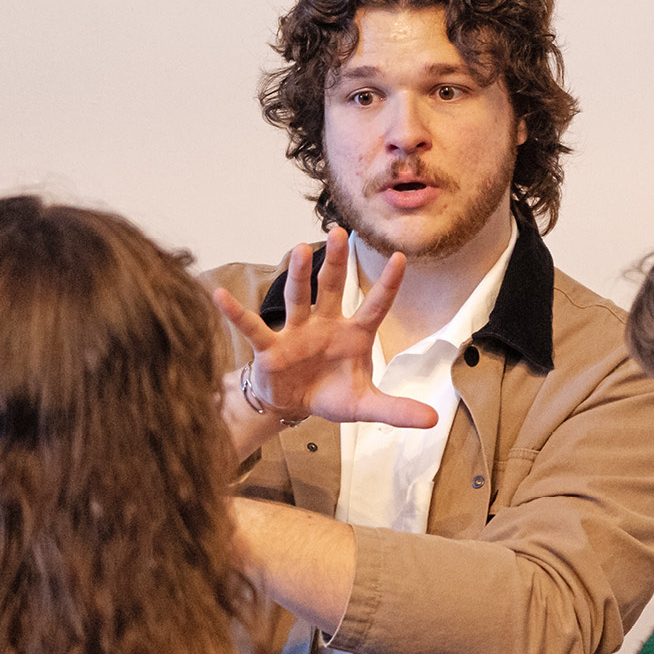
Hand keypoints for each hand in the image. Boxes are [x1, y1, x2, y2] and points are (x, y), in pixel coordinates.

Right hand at [213, 227, 437, 428]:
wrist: (295, 406)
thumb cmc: (331, 395)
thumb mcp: (366, 405)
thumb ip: (396, 409)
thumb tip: (433, 420)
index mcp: (354, 334)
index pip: (375, 306)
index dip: (387, 284)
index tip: (400, 258)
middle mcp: (326, 324)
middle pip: (333, 288)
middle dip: (336, 262)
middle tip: (339, 233)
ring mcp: (297, 332)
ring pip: (299, 299)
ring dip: (297, 276)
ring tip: (298, 249)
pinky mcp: (271, 347)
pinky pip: (253, 327)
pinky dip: (236, 313)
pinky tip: (221, 296)